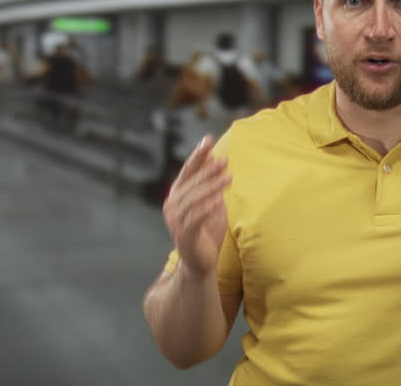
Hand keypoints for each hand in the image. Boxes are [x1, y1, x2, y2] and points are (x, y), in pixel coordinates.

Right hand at [163, 135, 231, 278]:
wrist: (200, 262)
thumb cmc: (207, 231)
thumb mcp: (212, 203)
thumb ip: (211, 183)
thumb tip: (215, 157)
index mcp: (177, 195)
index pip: (187, 170)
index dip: (197, 155)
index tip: (208, 138)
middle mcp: (172, 205)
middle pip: (191, 182)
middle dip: (208, 169)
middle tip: (225, 159)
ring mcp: (176, 220)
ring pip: (193, 198)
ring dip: (211, 186)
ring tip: (228, 178)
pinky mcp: (183, 234)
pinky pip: (195, 217)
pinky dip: (207, 207)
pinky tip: (219, 199)